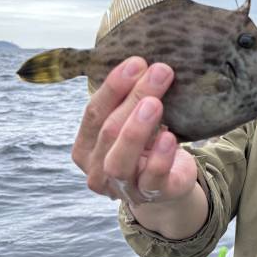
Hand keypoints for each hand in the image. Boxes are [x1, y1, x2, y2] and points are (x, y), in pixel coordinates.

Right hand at [71, 57, 197, 207]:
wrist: (169, 185)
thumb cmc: (147, 146)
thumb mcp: (133, 122)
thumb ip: (131, 100)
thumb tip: (147, 62)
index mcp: (86, 148)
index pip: (93, 113)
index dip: (113, 87)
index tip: (136, 62)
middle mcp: (97, 170)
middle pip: (109, 131)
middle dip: (133, 97)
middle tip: (159, 71)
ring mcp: (122, 187)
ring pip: (120, 160)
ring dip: (137, 128)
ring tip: (155, 103)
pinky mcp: (151, 195)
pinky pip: (151, 178)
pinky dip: (159, 157)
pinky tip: (170, 137)